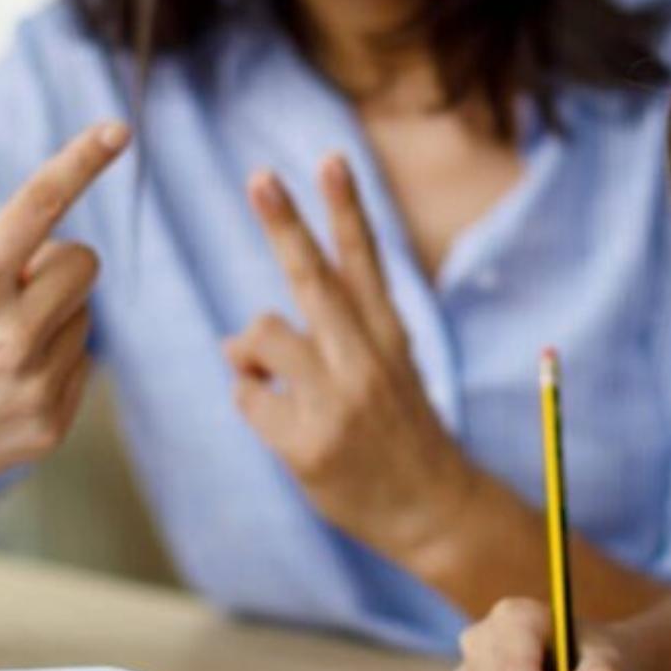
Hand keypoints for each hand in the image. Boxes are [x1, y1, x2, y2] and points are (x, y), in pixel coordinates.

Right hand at [0, 123, 128, 528]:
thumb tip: (6, 244)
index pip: (37, 207)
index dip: (81, 161)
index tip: (117, 129)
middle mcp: (9, 338)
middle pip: (83, 263)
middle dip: (54, 263)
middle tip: (12, 285)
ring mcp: (35, 386)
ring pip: (83, 314)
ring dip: (48, 315)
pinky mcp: (52, 424)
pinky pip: (80, 361)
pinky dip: (50, 359)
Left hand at [224, 155, 477, 561]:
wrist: (434, 511)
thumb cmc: (400, 434)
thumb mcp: (386, 371)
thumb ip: (326, 341)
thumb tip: (236, 341)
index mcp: (389, 336)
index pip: (365, 261)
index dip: (346, 208)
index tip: (331, 158)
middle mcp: (366, 361)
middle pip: (314, 280)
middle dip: (285, 225)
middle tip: (260, 178)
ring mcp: (338, 402)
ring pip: (260, 335)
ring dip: (249, 350)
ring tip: (269, 376)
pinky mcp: (307, 444)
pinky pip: (246, 398)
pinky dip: (253, 403)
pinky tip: (281, 425)